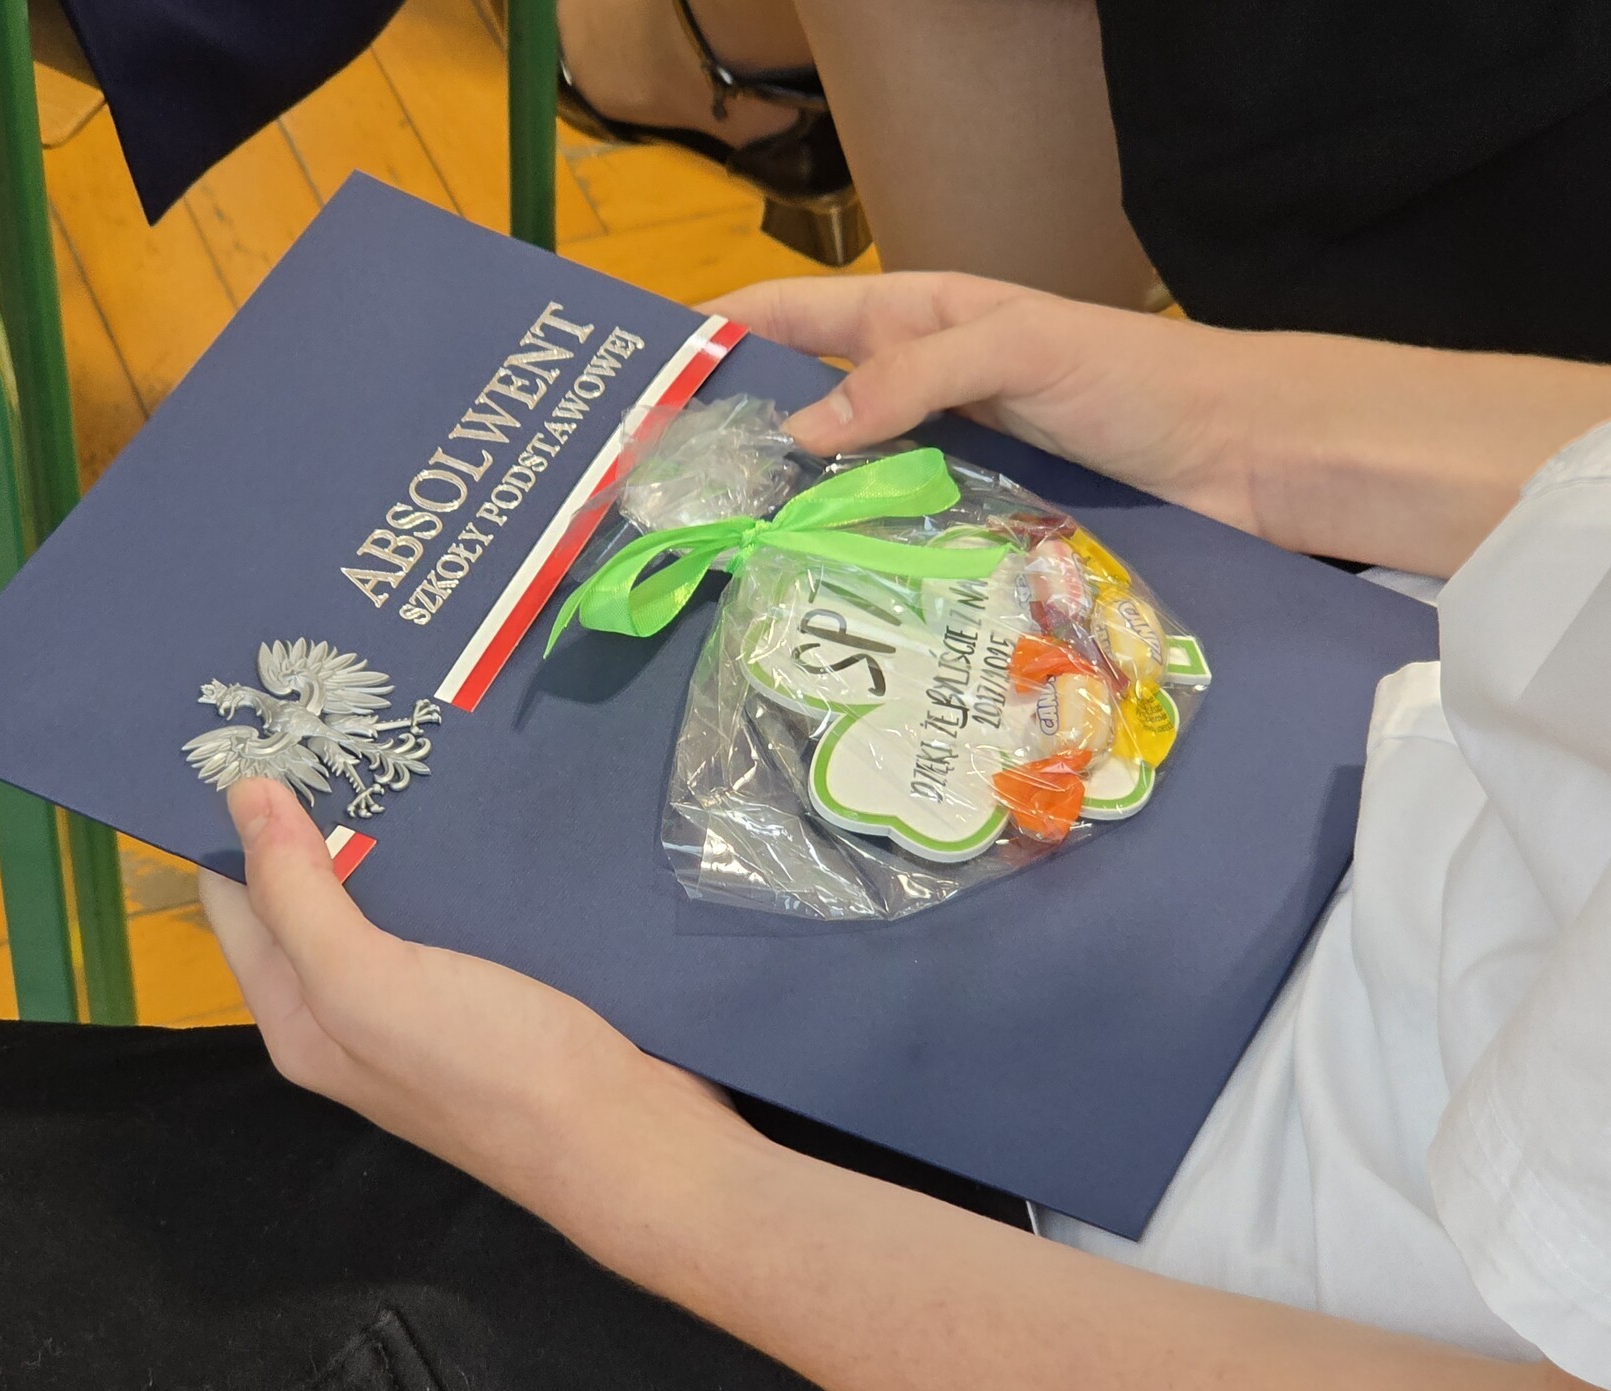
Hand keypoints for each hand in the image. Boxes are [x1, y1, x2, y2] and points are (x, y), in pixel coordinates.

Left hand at [199, 778, 746, 1227]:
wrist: (626, 1131)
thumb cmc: (486, 1066)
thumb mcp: (366, 984)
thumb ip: (298, 896)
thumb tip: (240, 794)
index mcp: (300, 1016)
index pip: (237, 901)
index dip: (232, 822)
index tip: (246, 727)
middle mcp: (350, 1005)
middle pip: (309, 891)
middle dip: (309, 809)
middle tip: (328, 708)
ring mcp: (425, 993)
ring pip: (386, 889)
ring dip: (387, 823)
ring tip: (395, 727)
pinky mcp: (493, 977)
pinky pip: (451, 899)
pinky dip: (448, 850)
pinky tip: (469, 793)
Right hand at [713, 271, 1262, 532]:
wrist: (1238, 453)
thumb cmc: (1132, 377)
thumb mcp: (1014, 346)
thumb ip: (909, 377)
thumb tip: (802, 430)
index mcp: (916, 316)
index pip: (794, 312)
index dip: (719, 332)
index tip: (644, 374)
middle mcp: (917, 387)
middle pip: (804, 401)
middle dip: (737, 432)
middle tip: (663, 484)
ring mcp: (943, 455)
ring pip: (842, 475)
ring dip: (790, 505)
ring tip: (718, 548)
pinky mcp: (973, 518)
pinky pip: (893, 530)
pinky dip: (852, 551)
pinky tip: (811, 586)